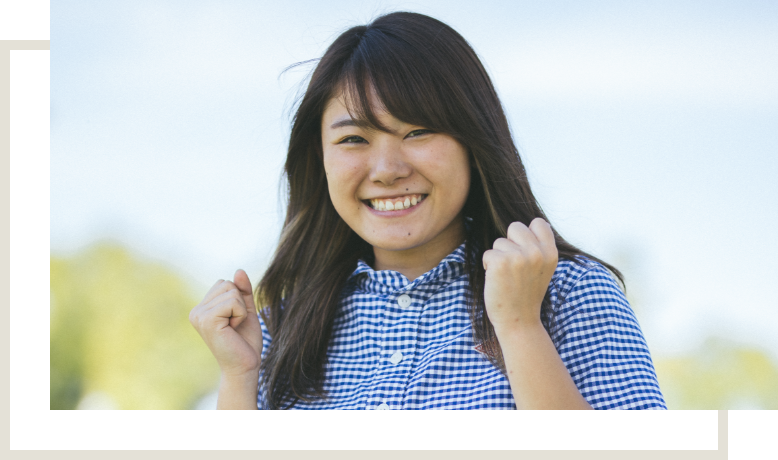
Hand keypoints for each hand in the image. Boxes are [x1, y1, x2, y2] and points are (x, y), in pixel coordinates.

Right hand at [189, 269, 262, 376]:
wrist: (244, 366)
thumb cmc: (245, 341)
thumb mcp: (246, 310)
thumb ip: (242, 291)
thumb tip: (239, 270)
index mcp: (202, 308)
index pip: (224, 283)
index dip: (237, 299)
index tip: (234, 321)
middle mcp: (196, 311)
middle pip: (227, 284)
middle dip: (239, 303)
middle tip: (235, 325)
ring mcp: (199, 315)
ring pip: (231, 291)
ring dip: (240, 310)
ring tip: (233, 328)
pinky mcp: (207, 320)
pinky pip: (232, 301)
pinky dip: (240, 314)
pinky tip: (233, 330)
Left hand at [482, 218, 558, 333]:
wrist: (518, 321)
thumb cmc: (526, 294)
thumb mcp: (542, 269)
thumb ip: (538, 248)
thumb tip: (530, 224)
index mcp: (551, 253)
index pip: (538, 223)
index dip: (527, 234)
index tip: (525, 252)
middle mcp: (537, 252)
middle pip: (515, 227)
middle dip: (510, 243)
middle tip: (514, 267)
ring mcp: (519, 256)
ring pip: (499, 242)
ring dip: (499, 257)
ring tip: (507, 277)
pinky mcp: (500, 262)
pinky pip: (488, 254)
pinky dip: (488, 266)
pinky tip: (498, 281)